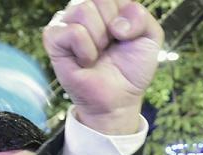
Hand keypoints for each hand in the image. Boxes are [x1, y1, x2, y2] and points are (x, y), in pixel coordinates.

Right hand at [43, 0, 162, 134]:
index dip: (125, 17)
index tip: (125, 36)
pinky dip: (86, 50)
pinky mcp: (52, 39)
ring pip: (83, 10)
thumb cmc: (131, 67)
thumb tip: (116, 25)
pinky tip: (86, 61)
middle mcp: (81, 9)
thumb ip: (142, 17)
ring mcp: (65, 22)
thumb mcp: (150, 38)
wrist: (120, 98)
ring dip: (99, 39)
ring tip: (98, 54)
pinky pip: (73, 32)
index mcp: (103, 4)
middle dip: (113, 27)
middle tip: (110, 47)